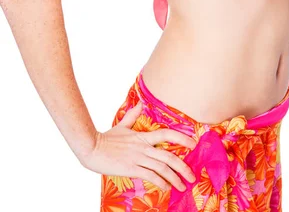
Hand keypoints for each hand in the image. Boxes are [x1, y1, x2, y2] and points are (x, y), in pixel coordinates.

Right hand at [81, 100, 196, 191]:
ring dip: (175, 178)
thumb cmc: (106, 138)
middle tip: (192, 177)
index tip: (193, 144)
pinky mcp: (131, 168)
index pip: (167, 134)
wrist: (92, 147)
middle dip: (183, 167)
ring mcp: (138, 158)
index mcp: (142, 136)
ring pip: (162, 168)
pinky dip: (161, 183)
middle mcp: (143, 147)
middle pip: (169, 156)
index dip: (182, 138)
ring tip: (182, 186)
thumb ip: (132, 115)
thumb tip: (140, 104)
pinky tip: (166, 188)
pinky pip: (150, 176)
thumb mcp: (122, 125)